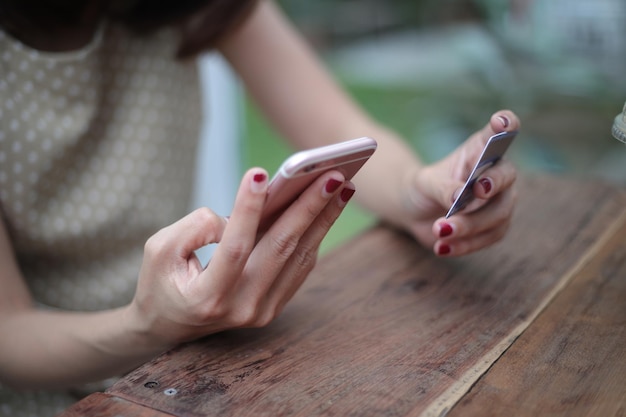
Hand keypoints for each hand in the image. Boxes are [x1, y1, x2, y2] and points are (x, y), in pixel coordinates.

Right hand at [127, 168, 354, 347]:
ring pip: (299, 256)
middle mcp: (241, 308)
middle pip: (280, 249)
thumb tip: (240, 212)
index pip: (234, 247)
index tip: (260, 172)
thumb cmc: (161, 282)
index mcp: (207, 297)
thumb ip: (195, 227)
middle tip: (330, 173)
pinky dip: (316, 234)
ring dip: (323, 218)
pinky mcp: (274, 306)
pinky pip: (301, 266)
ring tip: (342, 185)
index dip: (247, 209)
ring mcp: (262, 311)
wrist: (169, 327)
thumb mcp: (160, 250)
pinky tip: (329, 208)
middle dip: (308, 207)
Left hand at [403, 110, 519, 255]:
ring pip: (498, 215)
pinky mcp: (495, 227)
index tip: (501, 122)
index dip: (505, 125)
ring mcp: (499, 201)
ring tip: (438, 230)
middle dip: (491, 186)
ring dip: (469, 225)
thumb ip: (443, 187)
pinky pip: (488, 238)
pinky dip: (465, 244)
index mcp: (479, 150)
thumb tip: (460, 197)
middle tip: (475, 192)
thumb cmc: (423, 188)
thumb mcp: (425, 184)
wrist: (416, 212)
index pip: (499, 133)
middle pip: (506, 178)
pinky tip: (442, 247)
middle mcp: (496, 173)